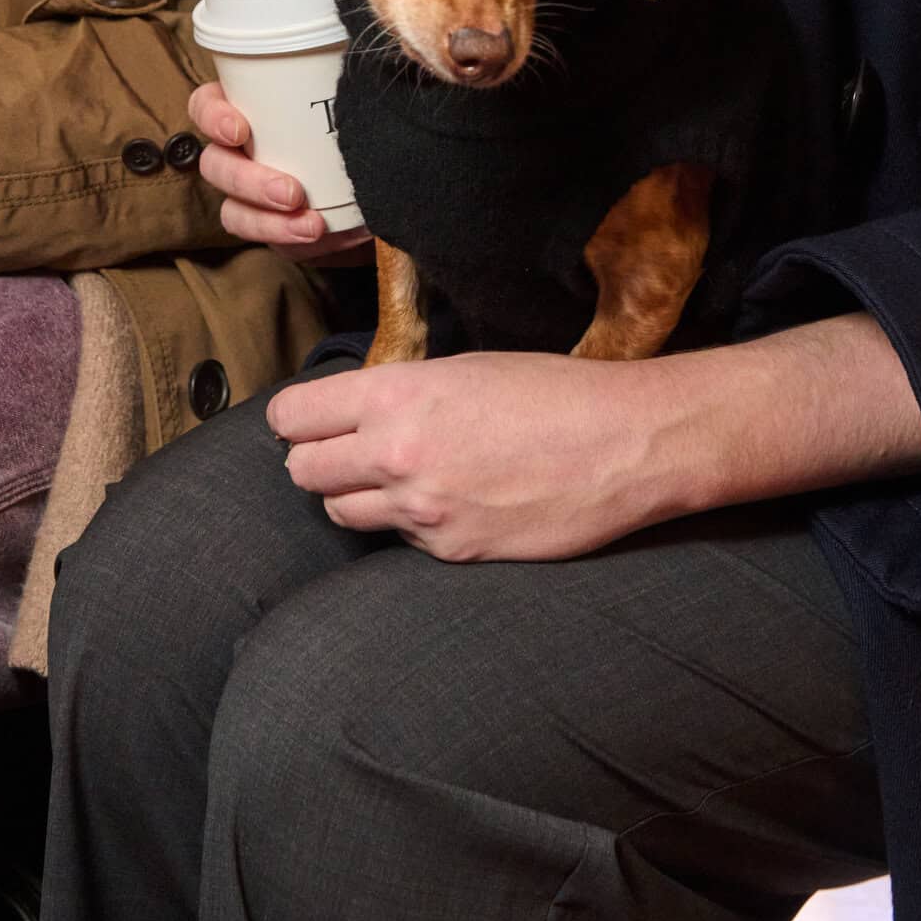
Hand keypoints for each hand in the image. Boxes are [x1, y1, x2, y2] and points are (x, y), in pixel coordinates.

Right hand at [188, 81, 370, 258]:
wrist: (384, 175)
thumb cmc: (360, 124)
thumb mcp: (356, 98)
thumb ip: (353, 85)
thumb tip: (374, 65)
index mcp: (248, 107)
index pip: (205, 105)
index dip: (212, 116)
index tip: (239, 130)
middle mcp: (239, 150)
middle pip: (215, 165)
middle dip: (247, 181)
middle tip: (292, 192)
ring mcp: (249, 194)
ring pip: (232, 211)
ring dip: (267, 221)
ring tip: (312, 225)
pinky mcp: (270, 227)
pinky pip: (267, 240)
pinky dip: (293, 239)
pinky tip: (322, 233)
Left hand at [269, 316, 920, 561]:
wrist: (626, 443)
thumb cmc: (554, 392)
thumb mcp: (466, 369)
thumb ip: (401, 392)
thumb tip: (357, 410)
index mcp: (397, 395)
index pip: (293, 417)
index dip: (298, 419)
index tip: (312, 420)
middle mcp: (396, 454)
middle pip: (302, 472)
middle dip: (318, 461)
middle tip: (348, 452)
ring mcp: (422, 509)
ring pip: (340, 513)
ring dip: (356, 497)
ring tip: (397, 480)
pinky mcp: (451, 550)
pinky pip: (401, 541)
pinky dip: (413, 525)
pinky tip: (452, 503)